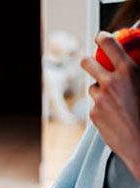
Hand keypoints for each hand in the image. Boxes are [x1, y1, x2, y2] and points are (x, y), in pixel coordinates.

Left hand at [81, 31, 139, 180]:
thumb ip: (137, 70)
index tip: (101, 37)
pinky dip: (103, 107)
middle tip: (95, 63)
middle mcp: (111, 83)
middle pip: (87, 62)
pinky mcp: (93, 114)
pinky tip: (116, 115)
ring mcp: (100, 99)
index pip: (109, 44)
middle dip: (90, 61)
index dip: (102, 38)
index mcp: (129, 71)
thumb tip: (131, 64)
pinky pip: (95, 105)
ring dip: (101, 89)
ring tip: (117, 100)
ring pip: (93, 86)